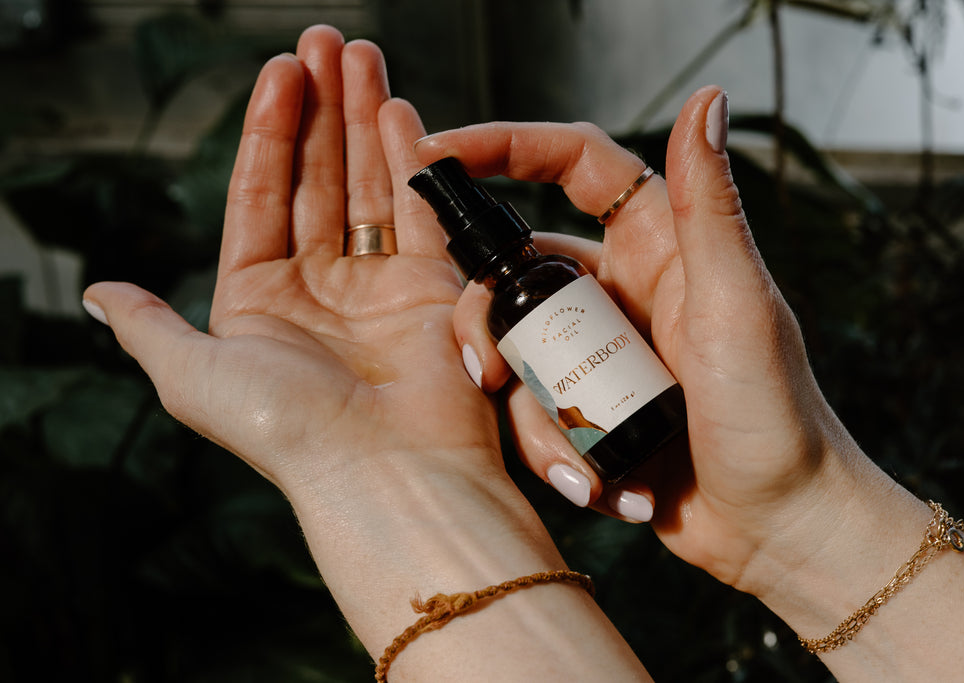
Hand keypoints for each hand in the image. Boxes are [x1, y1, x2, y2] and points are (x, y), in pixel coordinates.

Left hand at [84, 27, 495, 497]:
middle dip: (322, 108)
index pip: (261, 194)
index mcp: (260, 301)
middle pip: (318, 177)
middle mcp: (320, 288)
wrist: (385, 472)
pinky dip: (413, 160)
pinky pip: (419, 212)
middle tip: (326, 43)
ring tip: (363, 56)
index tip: (280, 71)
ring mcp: (378, 286)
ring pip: (369, 184)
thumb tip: (98, 294)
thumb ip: (148, 326)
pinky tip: (400, 110)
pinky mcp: (432, 290)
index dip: (269, 130)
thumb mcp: (192, 375)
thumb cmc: (290, 431)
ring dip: (365, 118)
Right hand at [413, 87, 885, 588]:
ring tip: (575, 463)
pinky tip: (600, 487)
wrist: (778, 526)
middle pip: (515, 268)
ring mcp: (598, 353)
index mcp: (657, 243)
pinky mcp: (586, 410)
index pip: (572, 164)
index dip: (506, 145)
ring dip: (528, 410)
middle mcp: (619, 289)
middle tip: (484, 368)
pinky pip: (533, 411)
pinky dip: (553, 452)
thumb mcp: (737, 302)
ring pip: (515, 350)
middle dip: (487, 318)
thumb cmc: (777, 414)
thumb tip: (705, 98)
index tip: (441, 152)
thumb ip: (709, 204)